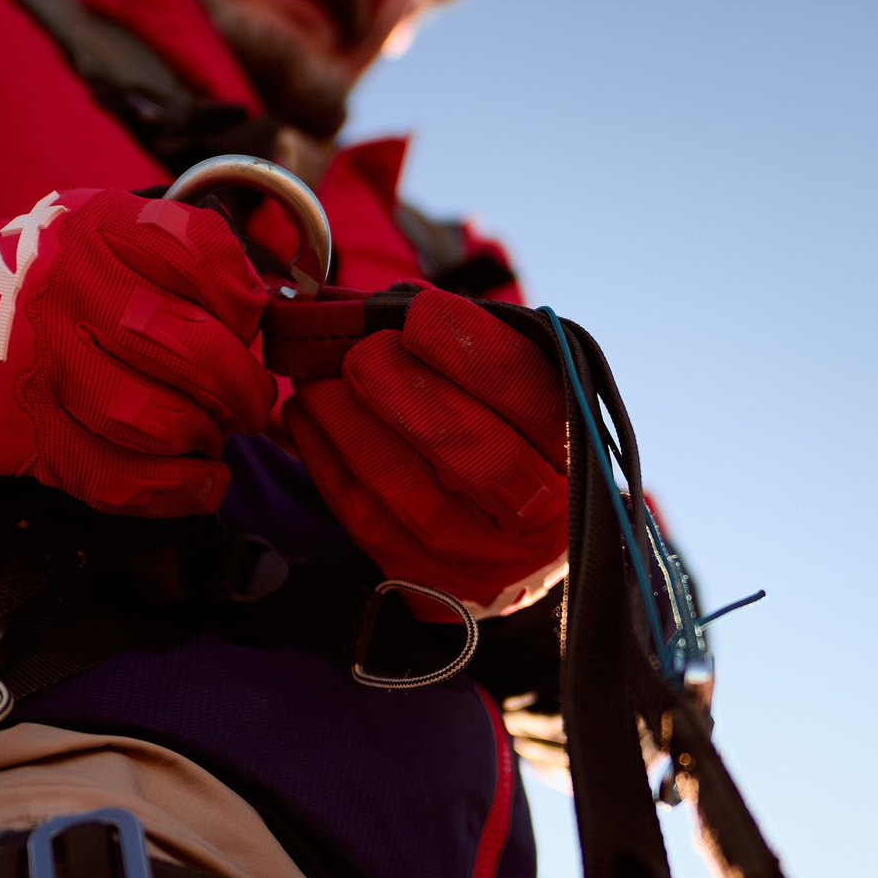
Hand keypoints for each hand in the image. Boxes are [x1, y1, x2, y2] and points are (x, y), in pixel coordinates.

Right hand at [0, 190, 276, 516]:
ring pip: (156, 421)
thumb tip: (266, 314)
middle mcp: (56, 286)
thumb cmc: (42, 289)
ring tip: (208, 436)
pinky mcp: (18, 435)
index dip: (243, 300)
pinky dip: (177, 490)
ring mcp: (31, 364)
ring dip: (204, 440)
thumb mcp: (97, 236)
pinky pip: (118, 479)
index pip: (199, 250)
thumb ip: (177, 257)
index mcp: (89, 224)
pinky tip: (199, 481)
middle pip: (188, 347)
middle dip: (239, 387)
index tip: (247, 325)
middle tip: (247, 403)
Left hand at [283, 288, 568, 613]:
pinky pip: (360, 512)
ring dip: (345, 417)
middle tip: (360, 352)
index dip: (462, 343)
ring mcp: (475, 550)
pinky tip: (309, 415)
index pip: (519, 387)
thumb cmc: (520, 452)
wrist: (524, 562)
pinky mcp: (421, 574)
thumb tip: (397, 303)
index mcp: (569, 445)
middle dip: (396, 386)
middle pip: (462, 442)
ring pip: (399, 481)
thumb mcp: (527, 400)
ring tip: (317, 378)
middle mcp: (533, 506)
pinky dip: (323, 455)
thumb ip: (478, 351)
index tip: (416, 314)